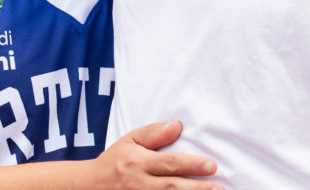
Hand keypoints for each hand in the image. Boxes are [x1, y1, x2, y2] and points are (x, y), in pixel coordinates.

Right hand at [84, 121, 222, 188]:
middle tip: (219, 187)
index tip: (211, 165)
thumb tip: (177, 126)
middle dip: (197, 188)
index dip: (191, 165)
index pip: (169, 163)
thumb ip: (153, 134)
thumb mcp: (129, 140)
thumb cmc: (115, 160)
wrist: (90, 186)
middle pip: (172, 187)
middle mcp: (139, 183)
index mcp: (138, 162)